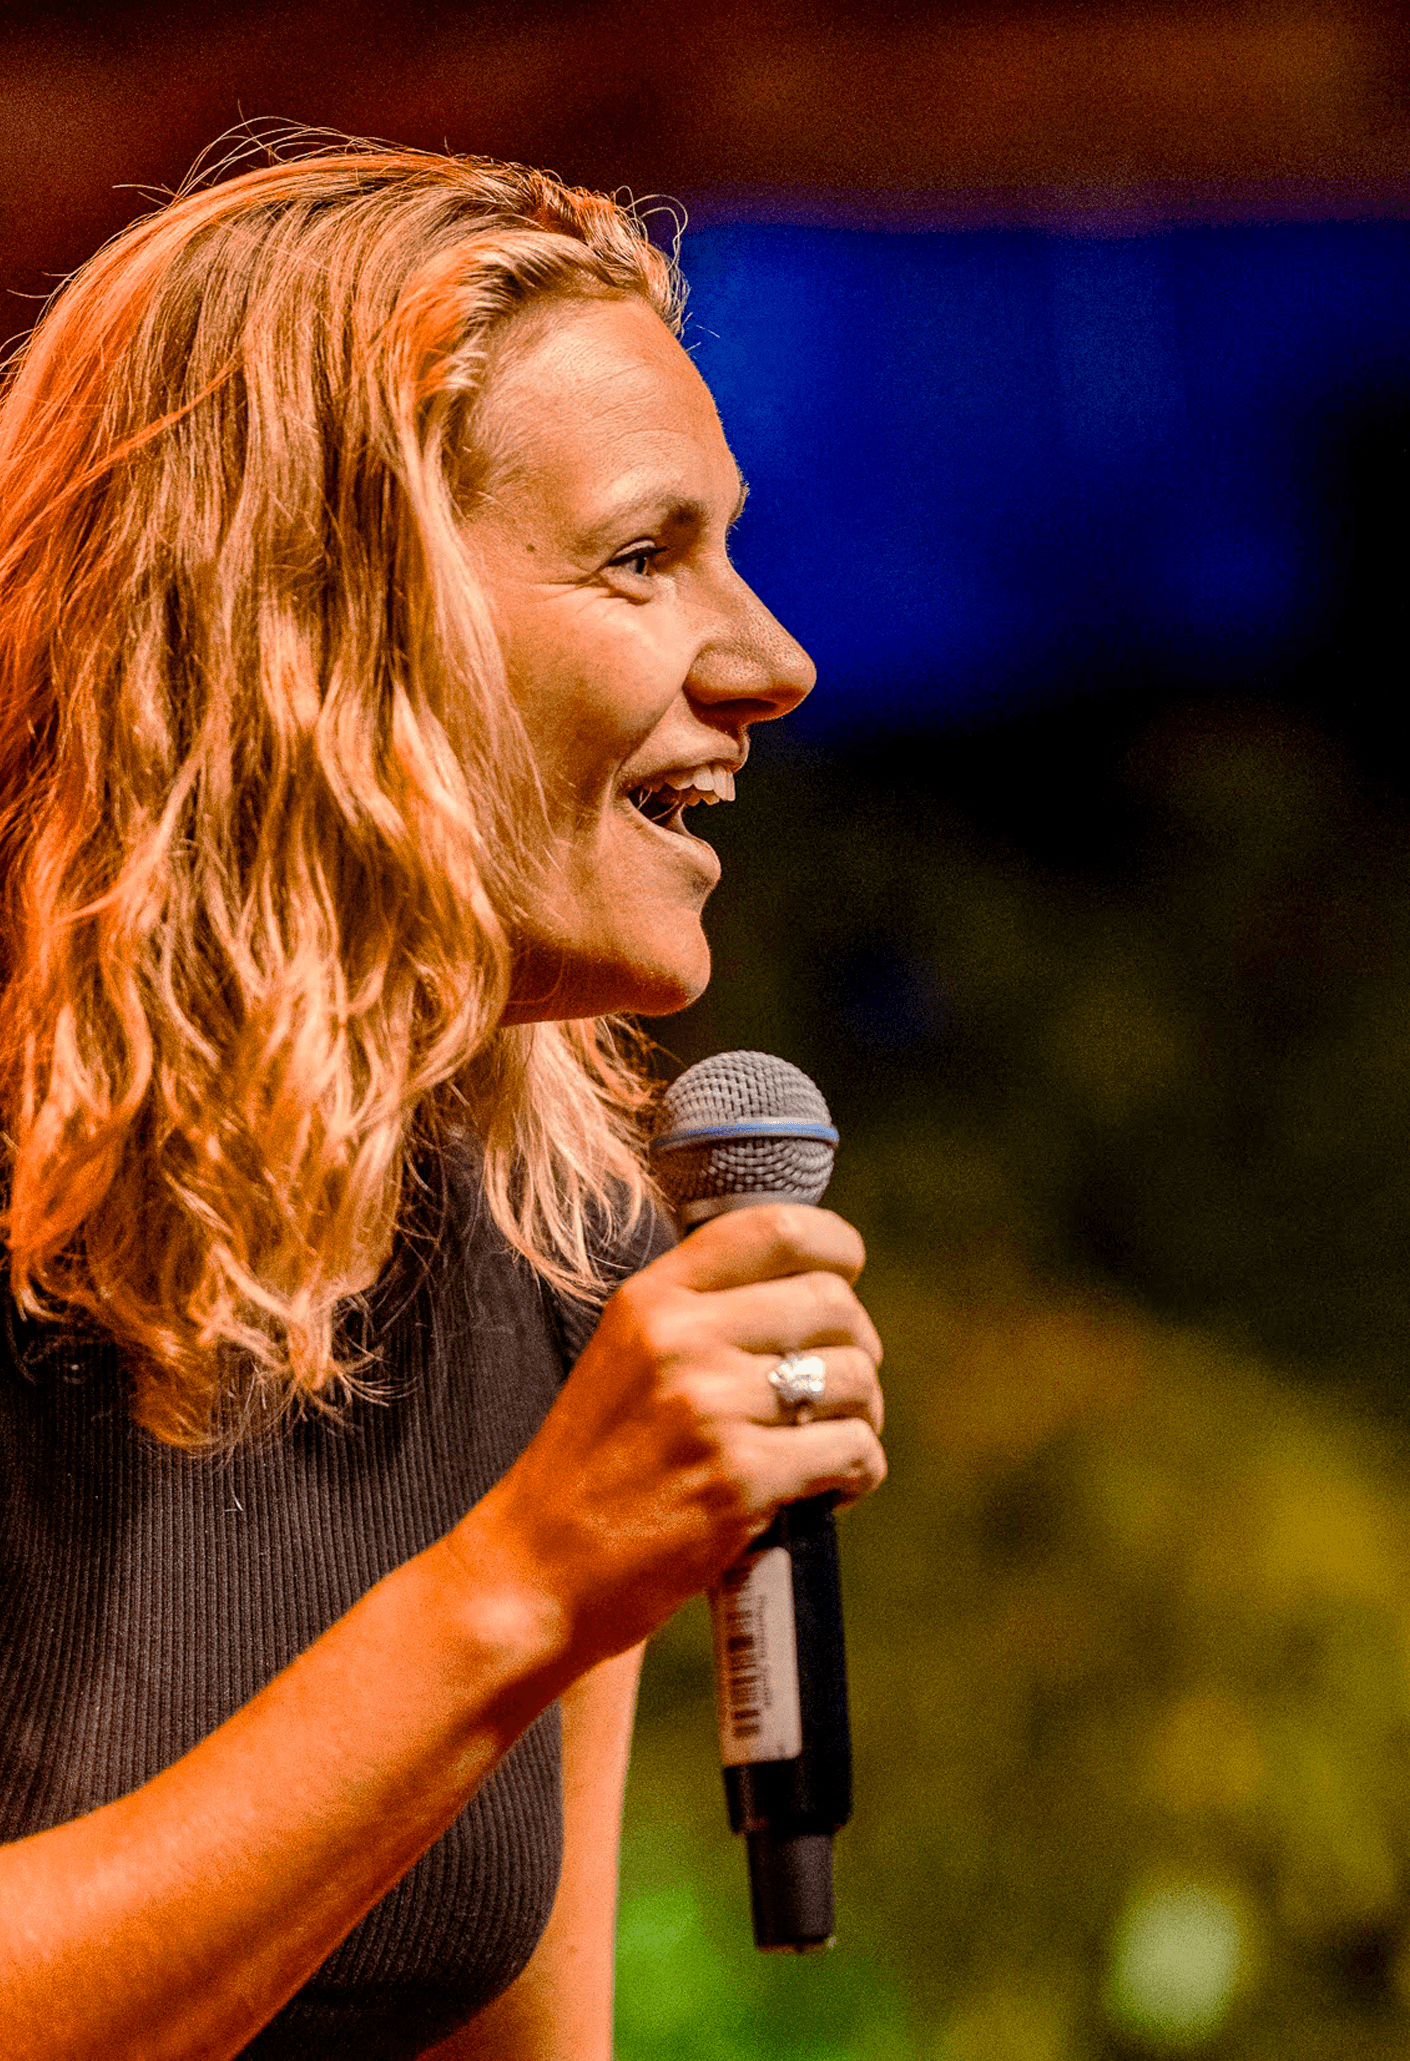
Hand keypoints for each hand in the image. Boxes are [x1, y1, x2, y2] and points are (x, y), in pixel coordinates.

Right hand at [468, 1204, 884, 1674]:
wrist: (535, 1572)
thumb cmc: (593, 1469)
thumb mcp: (625, 1357)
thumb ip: (700, 1314)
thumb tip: (816, 1288)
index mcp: (650, 1298)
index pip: (776, 1227)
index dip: (835, 1246)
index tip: (845, 1275)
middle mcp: (680, 1338)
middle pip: (832, 1301)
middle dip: (856, 1347)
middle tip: (835, 1392)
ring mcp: (710, 1407)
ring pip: (854, 1377)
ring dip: (861, 1415)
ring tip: (827, 1446)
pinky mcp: (740, 1478)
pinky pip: (854, 1450)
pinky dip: (859, 1472)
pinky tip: (826, 1491)